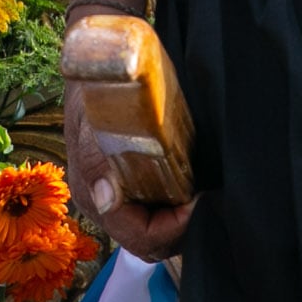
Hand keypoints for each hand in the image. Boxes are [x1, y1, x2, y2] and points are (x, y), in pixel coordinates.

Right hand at [65, 82, 195, 259]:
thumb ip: (97, 157)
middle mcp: (103, 201)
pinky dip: (178, 204)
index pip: (138, 236)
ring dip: (182, 218)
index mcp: (93, 193)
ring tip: (205, 190)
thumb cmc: (96, 84)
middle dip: (182, 228)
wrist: (96, 61)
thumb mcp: (93, 114)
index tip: (199, 199)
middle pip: (149, 240)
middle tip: (208, 197)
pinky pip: (157, 209)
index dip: (172, 228)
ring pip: (155, 228)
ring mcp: (115, 194)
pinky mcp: (129, 182)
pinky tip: (195, 182)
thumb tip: (106, 199)